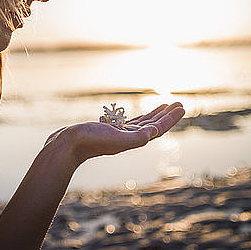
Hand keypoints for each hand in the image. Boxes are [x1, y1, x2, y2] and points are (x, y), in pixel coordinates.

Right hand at [45, 102, 184, 166]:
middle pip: (154, 125)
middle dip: (167, 114)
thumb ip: (135, 137)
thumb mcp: (115, 139)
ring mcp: (119, 134)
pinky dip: (138, 116)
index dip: (171, 118)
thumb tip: (153, 133)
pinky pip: (129, 121)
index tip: (182, 106)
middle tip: (179, 103)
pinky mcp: (109, 129)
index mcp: (134, 140)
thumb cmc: (91, 142)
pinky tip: (141, 112)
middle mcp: (129, 138)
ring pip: (143, 122)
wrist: (68, 145)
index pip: (158, 128)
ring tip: (165, 104)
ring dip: (155, 114)